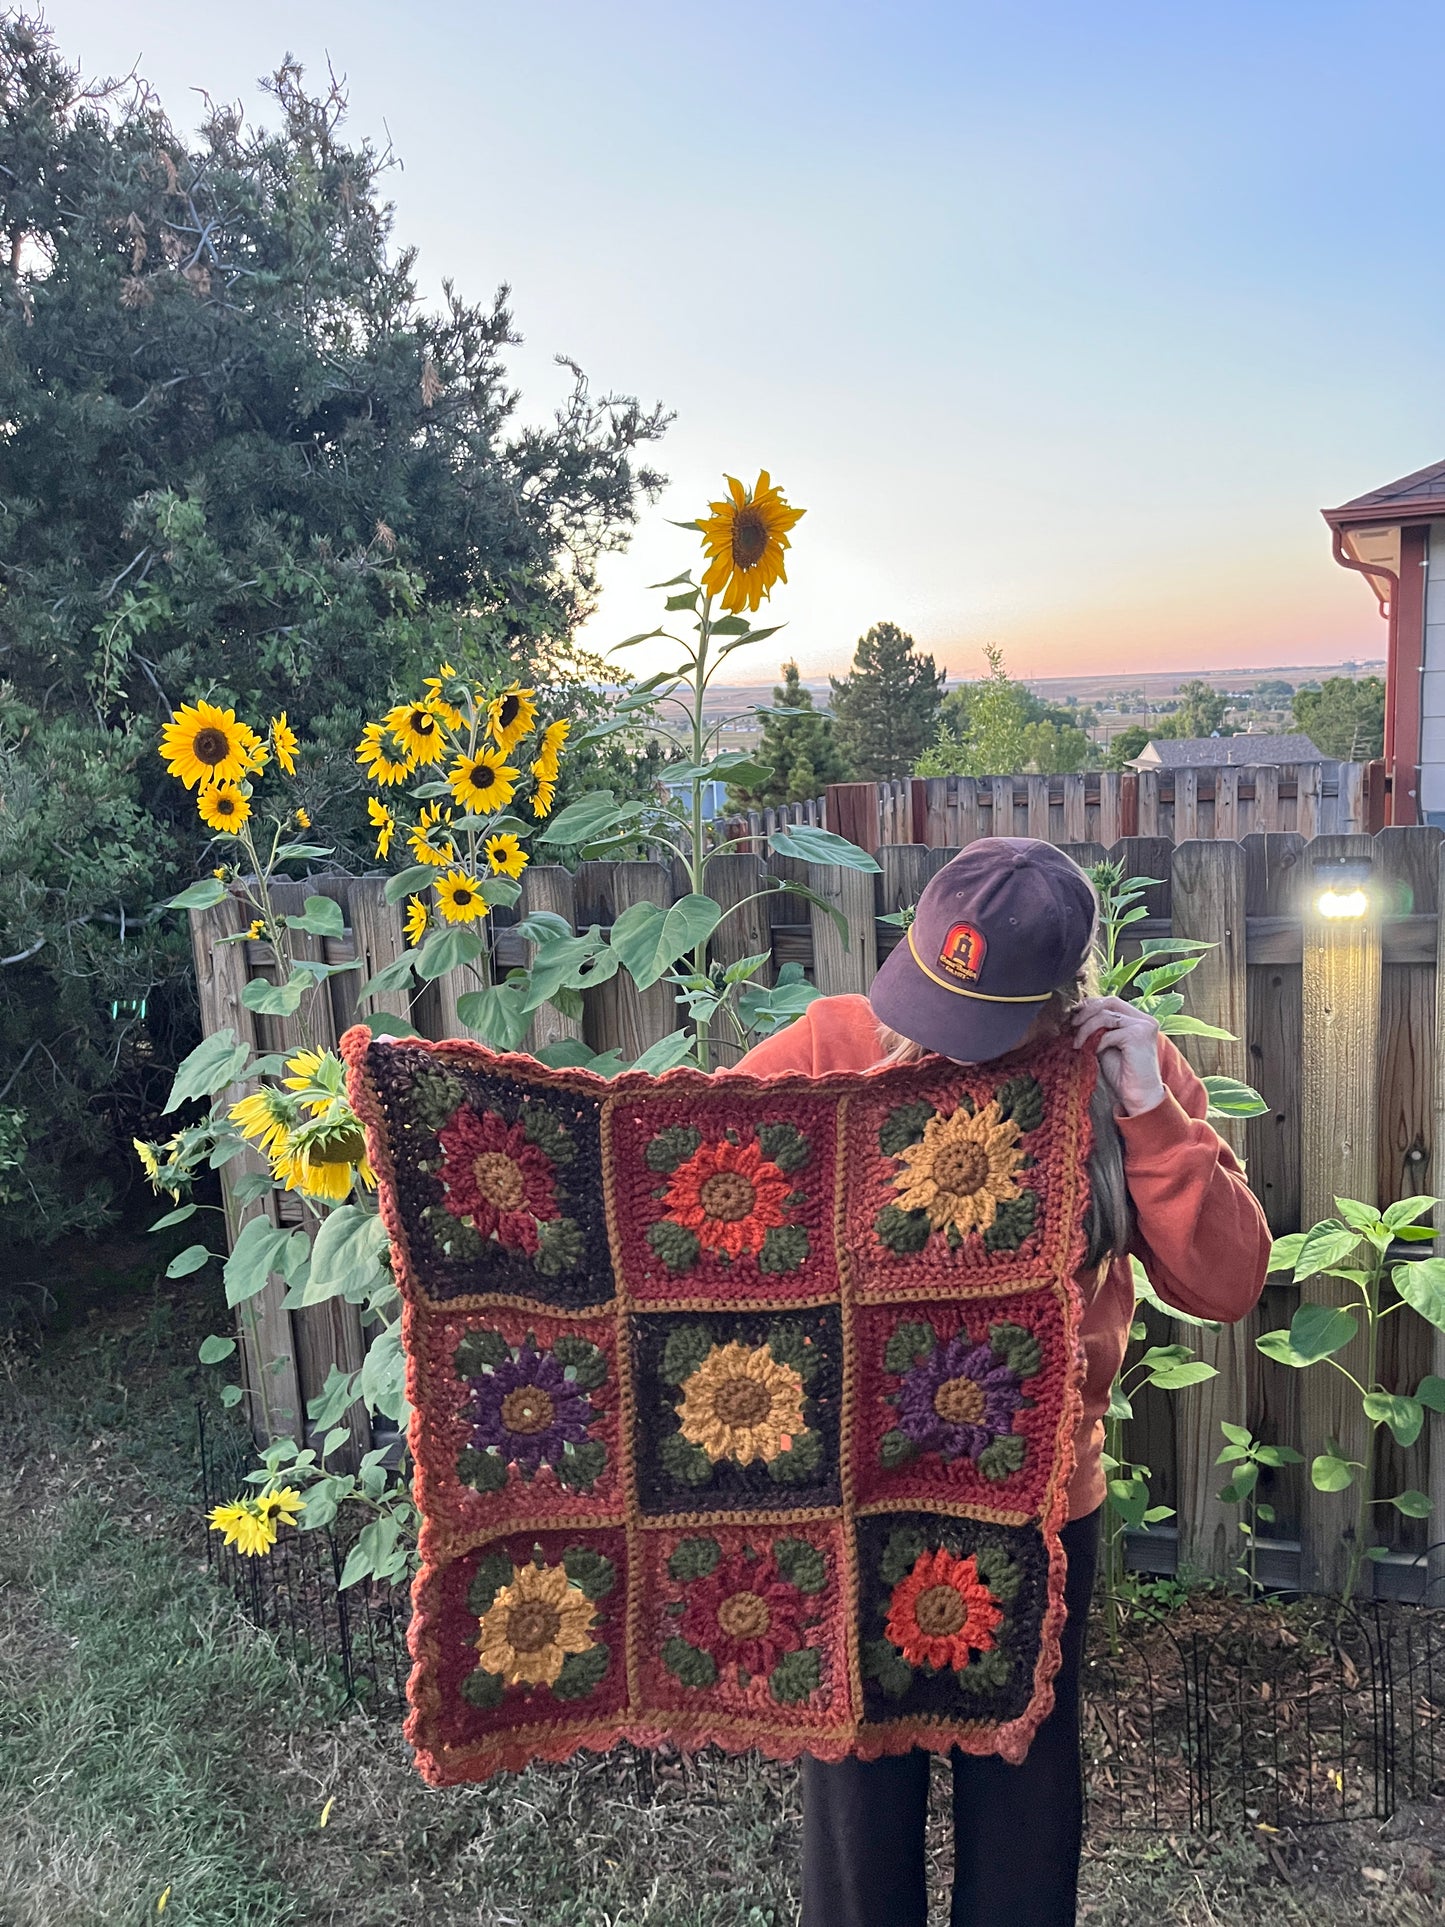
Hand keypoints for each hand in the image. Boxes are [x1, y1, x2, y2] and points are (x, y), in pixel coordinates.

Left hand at [1071, 995, 1166, 1116]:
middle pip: (1110, 1002)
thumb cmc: (1123, 1074)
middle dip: (1086, 1012)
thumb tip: (1077, 1015)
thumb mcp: (1107, 1044)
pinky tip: (1093, 1052)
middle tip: (1072, 1025)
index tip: (1074, 1015)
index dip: (1091, 1005)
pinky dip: (1096, 1042)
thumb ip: (1100, 1028)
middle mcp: (1144, 1019)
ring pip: (1106, 1015)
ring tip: (1077, 1043)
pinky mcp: (1138, 1036)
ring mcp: (1143, 1026)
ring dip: (1086, 1029)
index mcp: (1139, 1019)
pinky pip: (1108, 1033)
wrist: (1138, 1096)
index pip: (1112, 1002)